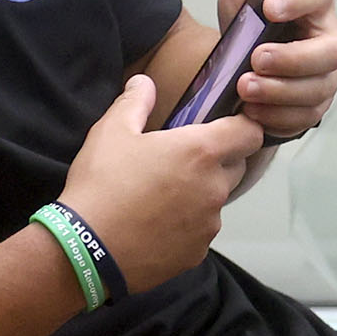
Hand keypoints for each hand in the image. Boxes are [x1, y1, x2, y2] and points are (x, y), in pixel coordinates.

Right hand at [55, 77, 262, 291]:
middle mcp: (214, 188)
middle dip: (218, 160)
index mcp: (201, 152)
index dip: (243, 127)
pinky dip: (186, 226)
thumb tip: (143, 83)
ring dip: (199, 195)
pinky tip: (154, 224)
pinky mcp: (197, 252)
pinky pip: (200, 231)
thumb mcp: (111, 132)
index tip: (227, 127)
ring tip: (160, 196)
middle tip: (181, 160)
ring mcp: (208, 224)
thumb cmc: (101, 185)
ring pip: (216, 201)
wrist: (86, 250)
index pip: (250, 133)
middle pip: (236, 167)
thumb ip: (134, 102)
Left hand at [218, 0, 336, 139]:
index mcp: (314, 1)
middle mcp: (329, 38)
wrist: (238, 64)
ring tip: (245, 88)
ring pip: (317, 89)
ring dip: (280, 92)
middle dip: (292, 60)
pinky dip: (277, 116)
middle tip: (254, 60)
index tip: (268, 7)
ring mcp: (325, 76)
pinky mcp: (313, 107)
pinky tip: (252, 111)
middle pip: (329, 53)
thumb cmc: (248, 15)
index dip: (298, 1)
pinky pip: (304, 117)